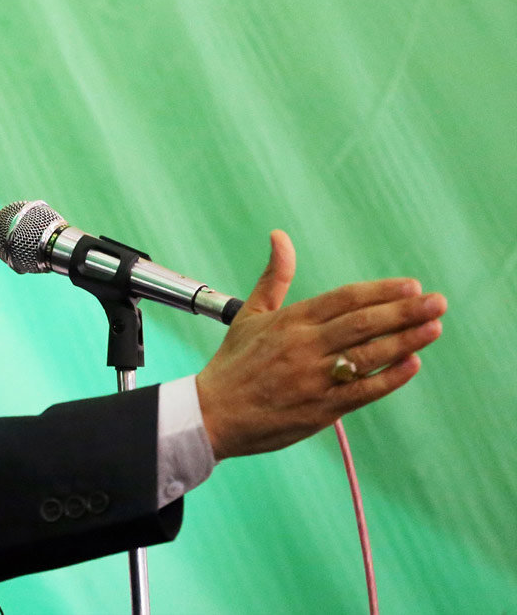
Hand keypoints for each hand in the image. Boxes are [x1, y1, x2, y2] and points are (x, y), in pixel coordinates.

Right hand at [196, 230, 446, 459]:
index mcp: (290, 321)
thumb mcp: (250, 314)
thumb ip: (275, 277)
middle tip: (437, 301)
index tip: (411, 286)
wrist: (212, 414)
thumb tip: (280, 236)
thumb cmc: (233, 363)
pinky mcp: (319, 409)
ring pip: (368, 355)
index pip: (344, 299)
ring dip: (405, 340)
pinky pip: (362, 391)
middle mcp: (304, 346)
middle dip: (404, 311)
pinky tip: (412, 364)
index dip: (381, 291)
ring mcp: (313, 378)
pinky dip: (389, 378)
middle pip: (363, 324)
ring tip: (434, 327)